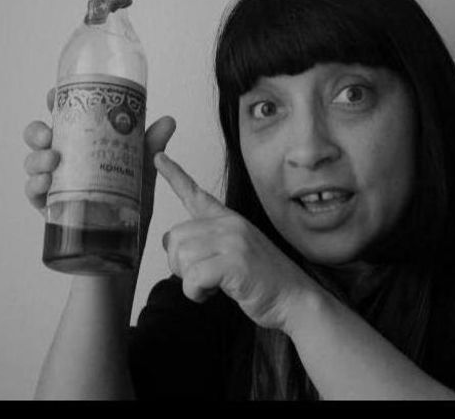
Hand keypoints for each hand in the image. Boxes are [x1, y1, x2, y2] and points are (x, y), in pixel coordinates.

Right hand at [22, 88, 175, 250]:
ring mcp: (55, 183)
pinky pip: (33, 194)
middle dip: (37, 131)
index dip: (54, 103)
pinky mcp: (51, 208)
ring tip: (52, 159)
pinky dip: (34, 185)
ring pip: (33, 163)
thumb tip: (168, 121)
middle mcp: (64, 160)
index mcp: (82, 144)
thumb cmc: (130, 200)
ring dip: (37, 158)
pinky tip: (44, 183)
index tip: (53, 95)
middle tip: (49, 133)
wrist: (128, 243)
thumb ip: (151, 145)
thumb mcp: (142, 170)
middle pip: (39, 137)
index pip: (63, 118)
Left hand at [154, 152, 321, 331]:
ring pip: (181, 257)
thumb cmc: (263, 281)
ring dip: (190, 281)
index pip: (196, 194)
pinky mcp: (235, 262)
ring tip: (214, 285)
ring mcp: (234, 241)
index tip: (158, 158)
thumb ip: (204, 244)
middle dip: (180, 264)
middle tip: (202, 276)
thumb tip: (169, 242)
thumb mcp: (233, 253)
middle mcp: (230, 224)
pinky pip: (193, 277)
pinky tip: (213, 293)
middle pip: (176, 236)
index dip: (174, 175)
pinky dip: (196, 292)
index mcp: (229, 220)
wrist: (296, 298)